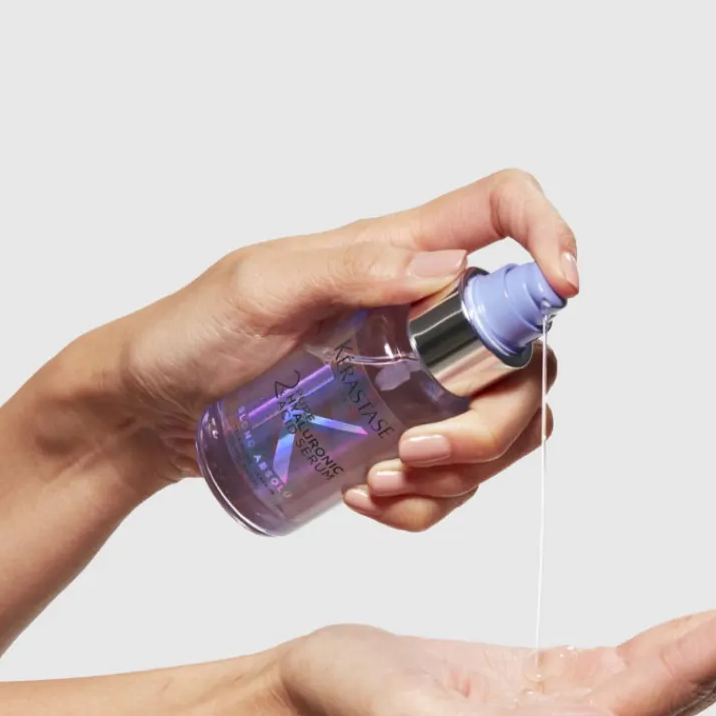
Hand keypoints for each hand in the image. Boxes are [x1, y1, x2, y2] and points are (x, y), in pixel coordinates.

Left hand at [64, 169, 576, 529]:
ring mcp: (420, 379)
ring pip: (505, 425)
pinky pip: (457, 476)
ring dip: (462, 472)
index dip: (549, 236)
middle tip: (419, 455)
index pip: (503, 212)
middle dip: (493, 422)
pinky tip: (370, 499)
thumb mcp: (258, 288)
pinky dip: (429, 502)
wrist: (154, 414)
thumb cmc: (191, 335)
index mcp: (400, 253)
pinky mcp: (403, 433)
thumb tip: (444, 271)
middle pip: (523, 355)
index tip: (562, 289)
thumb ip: (350, 269)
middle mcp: (427, 314)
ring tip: (380, 485)